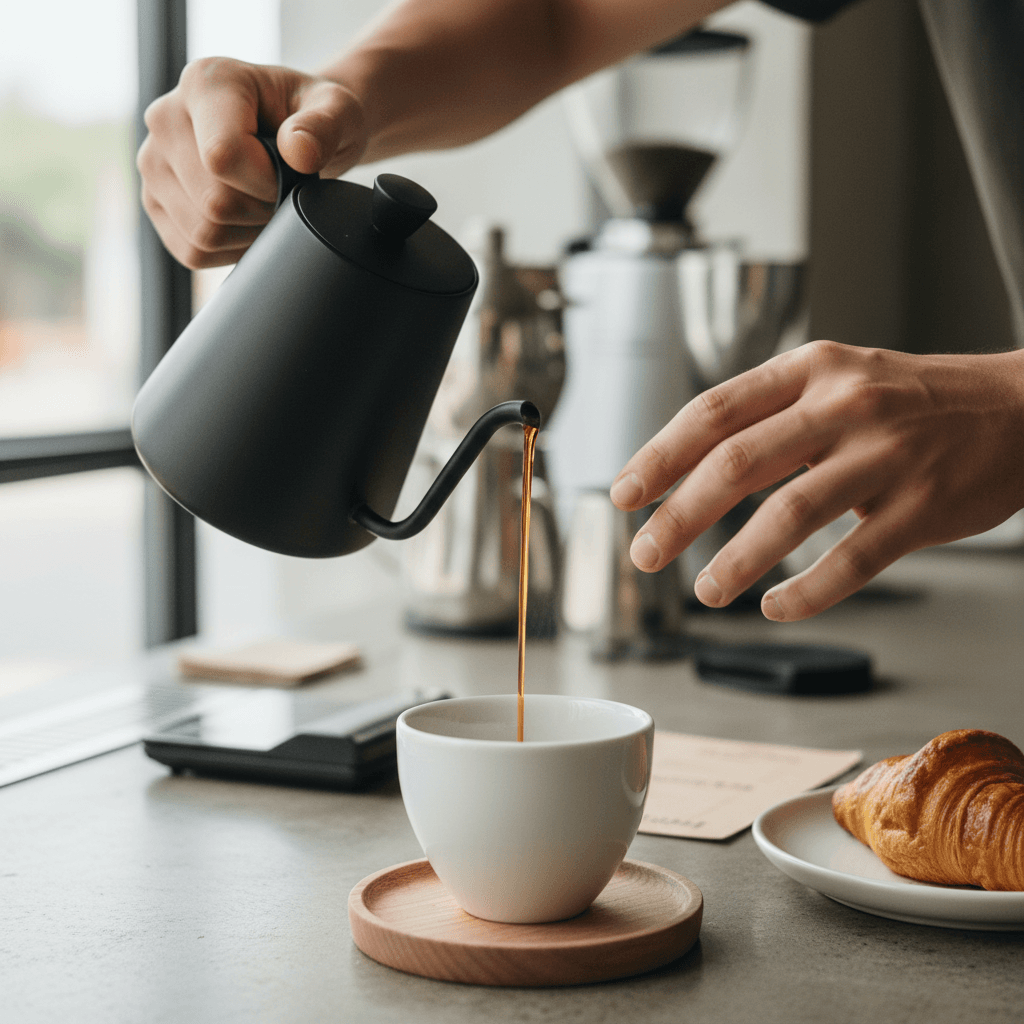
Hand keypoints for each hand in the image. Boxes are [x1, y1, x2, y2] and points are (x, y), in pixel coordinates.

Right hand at [137, 57, 366, 268]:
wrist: (294, 132)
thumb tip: (299, 153)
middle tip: (284, 190)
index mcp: (207, 83)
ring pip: (203, 232)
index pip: (222, 156)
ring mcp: (152, 162)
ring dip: (249, 232)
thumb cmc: (313, 119)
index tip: (294, 175)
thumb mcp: (336, 111)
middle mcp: (166, 117)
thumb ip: (325, 126)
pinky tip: (247, 221)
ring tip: (266, 201)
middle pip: (214, 202)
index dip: (269, 184)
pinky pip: (192, 251)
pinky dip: (230, 250)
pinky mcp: (154, 202)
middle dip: (264, 210)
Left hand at [610, 340, 1023, 620]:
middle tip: (646, 552)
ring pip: (790, 513)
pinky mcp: (924, 507)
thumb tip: (687, 468)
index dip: (660, 455)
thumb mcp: (837, 379)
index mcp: (811, 369)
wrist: (1022, 409)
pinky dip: (807, 591)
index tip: (625, 494)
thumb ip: (770, 414)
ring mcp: (887, 455)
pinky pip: (853, 559)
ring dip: (736, 559)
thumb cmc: (912, 401)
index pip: (714, 410)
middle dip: (679, 514)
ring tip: (705, 590)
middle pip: (737, 462)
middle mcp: (844, 404)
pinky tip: (776, 606)